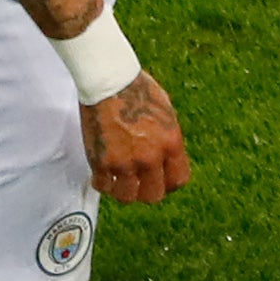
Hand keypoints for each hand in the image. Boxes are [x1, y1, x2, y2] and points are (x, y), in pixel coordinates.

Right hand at [82, 70, 193, 202]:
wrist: (110, 83)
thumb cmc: (138, 91)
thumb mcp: (166, 114)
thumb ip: (166, 139)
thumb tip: (165, 156)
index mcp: (171, 144)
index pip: (178, 180)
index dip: (168, 185)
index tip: (161, 182)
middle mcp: (151, 158)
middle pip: (153, 195)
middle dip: (146, 192)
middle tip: (138, 183)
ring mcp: (125, 162)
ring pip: (127, 197)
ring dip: (123, 191)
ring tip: (118, 181)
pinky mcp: (101, 162)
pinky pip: (103, 186)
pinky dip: (102, 183)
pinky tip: (102, 174)